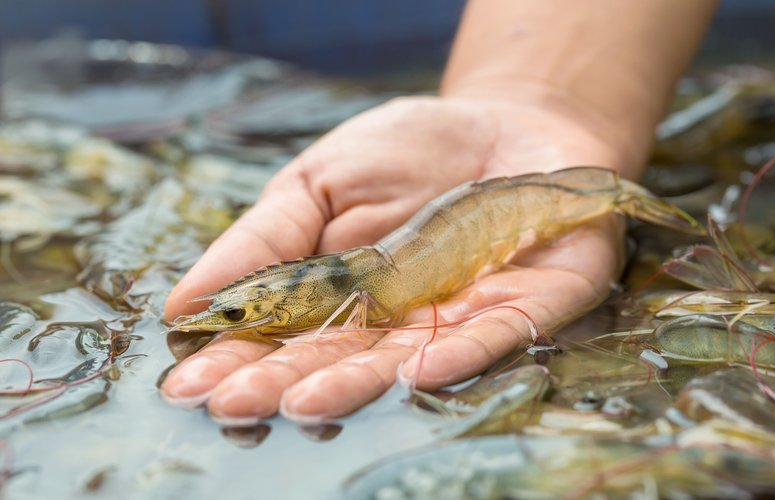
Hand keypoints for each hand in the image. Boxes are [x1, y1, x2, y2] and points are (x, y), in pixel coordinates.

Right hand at [160, 94, 629, 424]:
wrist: (503, 123)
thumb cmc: (406, 153)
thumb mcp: (320, 181)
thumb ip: (265, 239)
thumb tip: (186, 301)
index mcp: (343, 298)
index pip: (284, 338)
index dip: (239, 359)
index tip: (189, 383)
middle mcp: (397, 321)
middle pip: (338, 359)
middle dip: (285, 384)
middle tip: (233, 406)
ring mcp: (460, 317)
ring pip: (406, 360)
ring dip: (356, 383)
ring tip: (304, 403)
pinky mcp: (528, 304)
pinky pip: (495, 334)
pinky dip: (459, 353)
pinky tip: (416, 371)